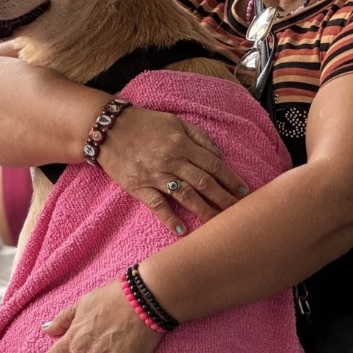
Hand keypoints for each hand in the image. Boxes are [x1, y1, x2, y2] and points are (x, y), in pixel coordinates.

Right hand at [98, 107, 247, 234]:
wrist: (108, 129)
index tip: (244, 192)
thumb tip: (218, 154)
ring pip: (186, 196)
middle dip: (224, 199)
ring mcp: (155, 175)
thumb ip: (198, 136)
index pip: (213, 164)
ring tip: (219, 225)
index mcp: (182, 144)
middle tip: (239, 213)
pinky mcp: (139, 187)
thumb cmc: (144, 124)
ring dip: (205, 211)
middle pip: (204, 183)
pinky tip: (182, 230)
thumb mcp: (174, 122)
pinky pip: (157, 205)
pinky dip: (170, 218)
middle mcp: (172, 160)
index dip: (230, 179)